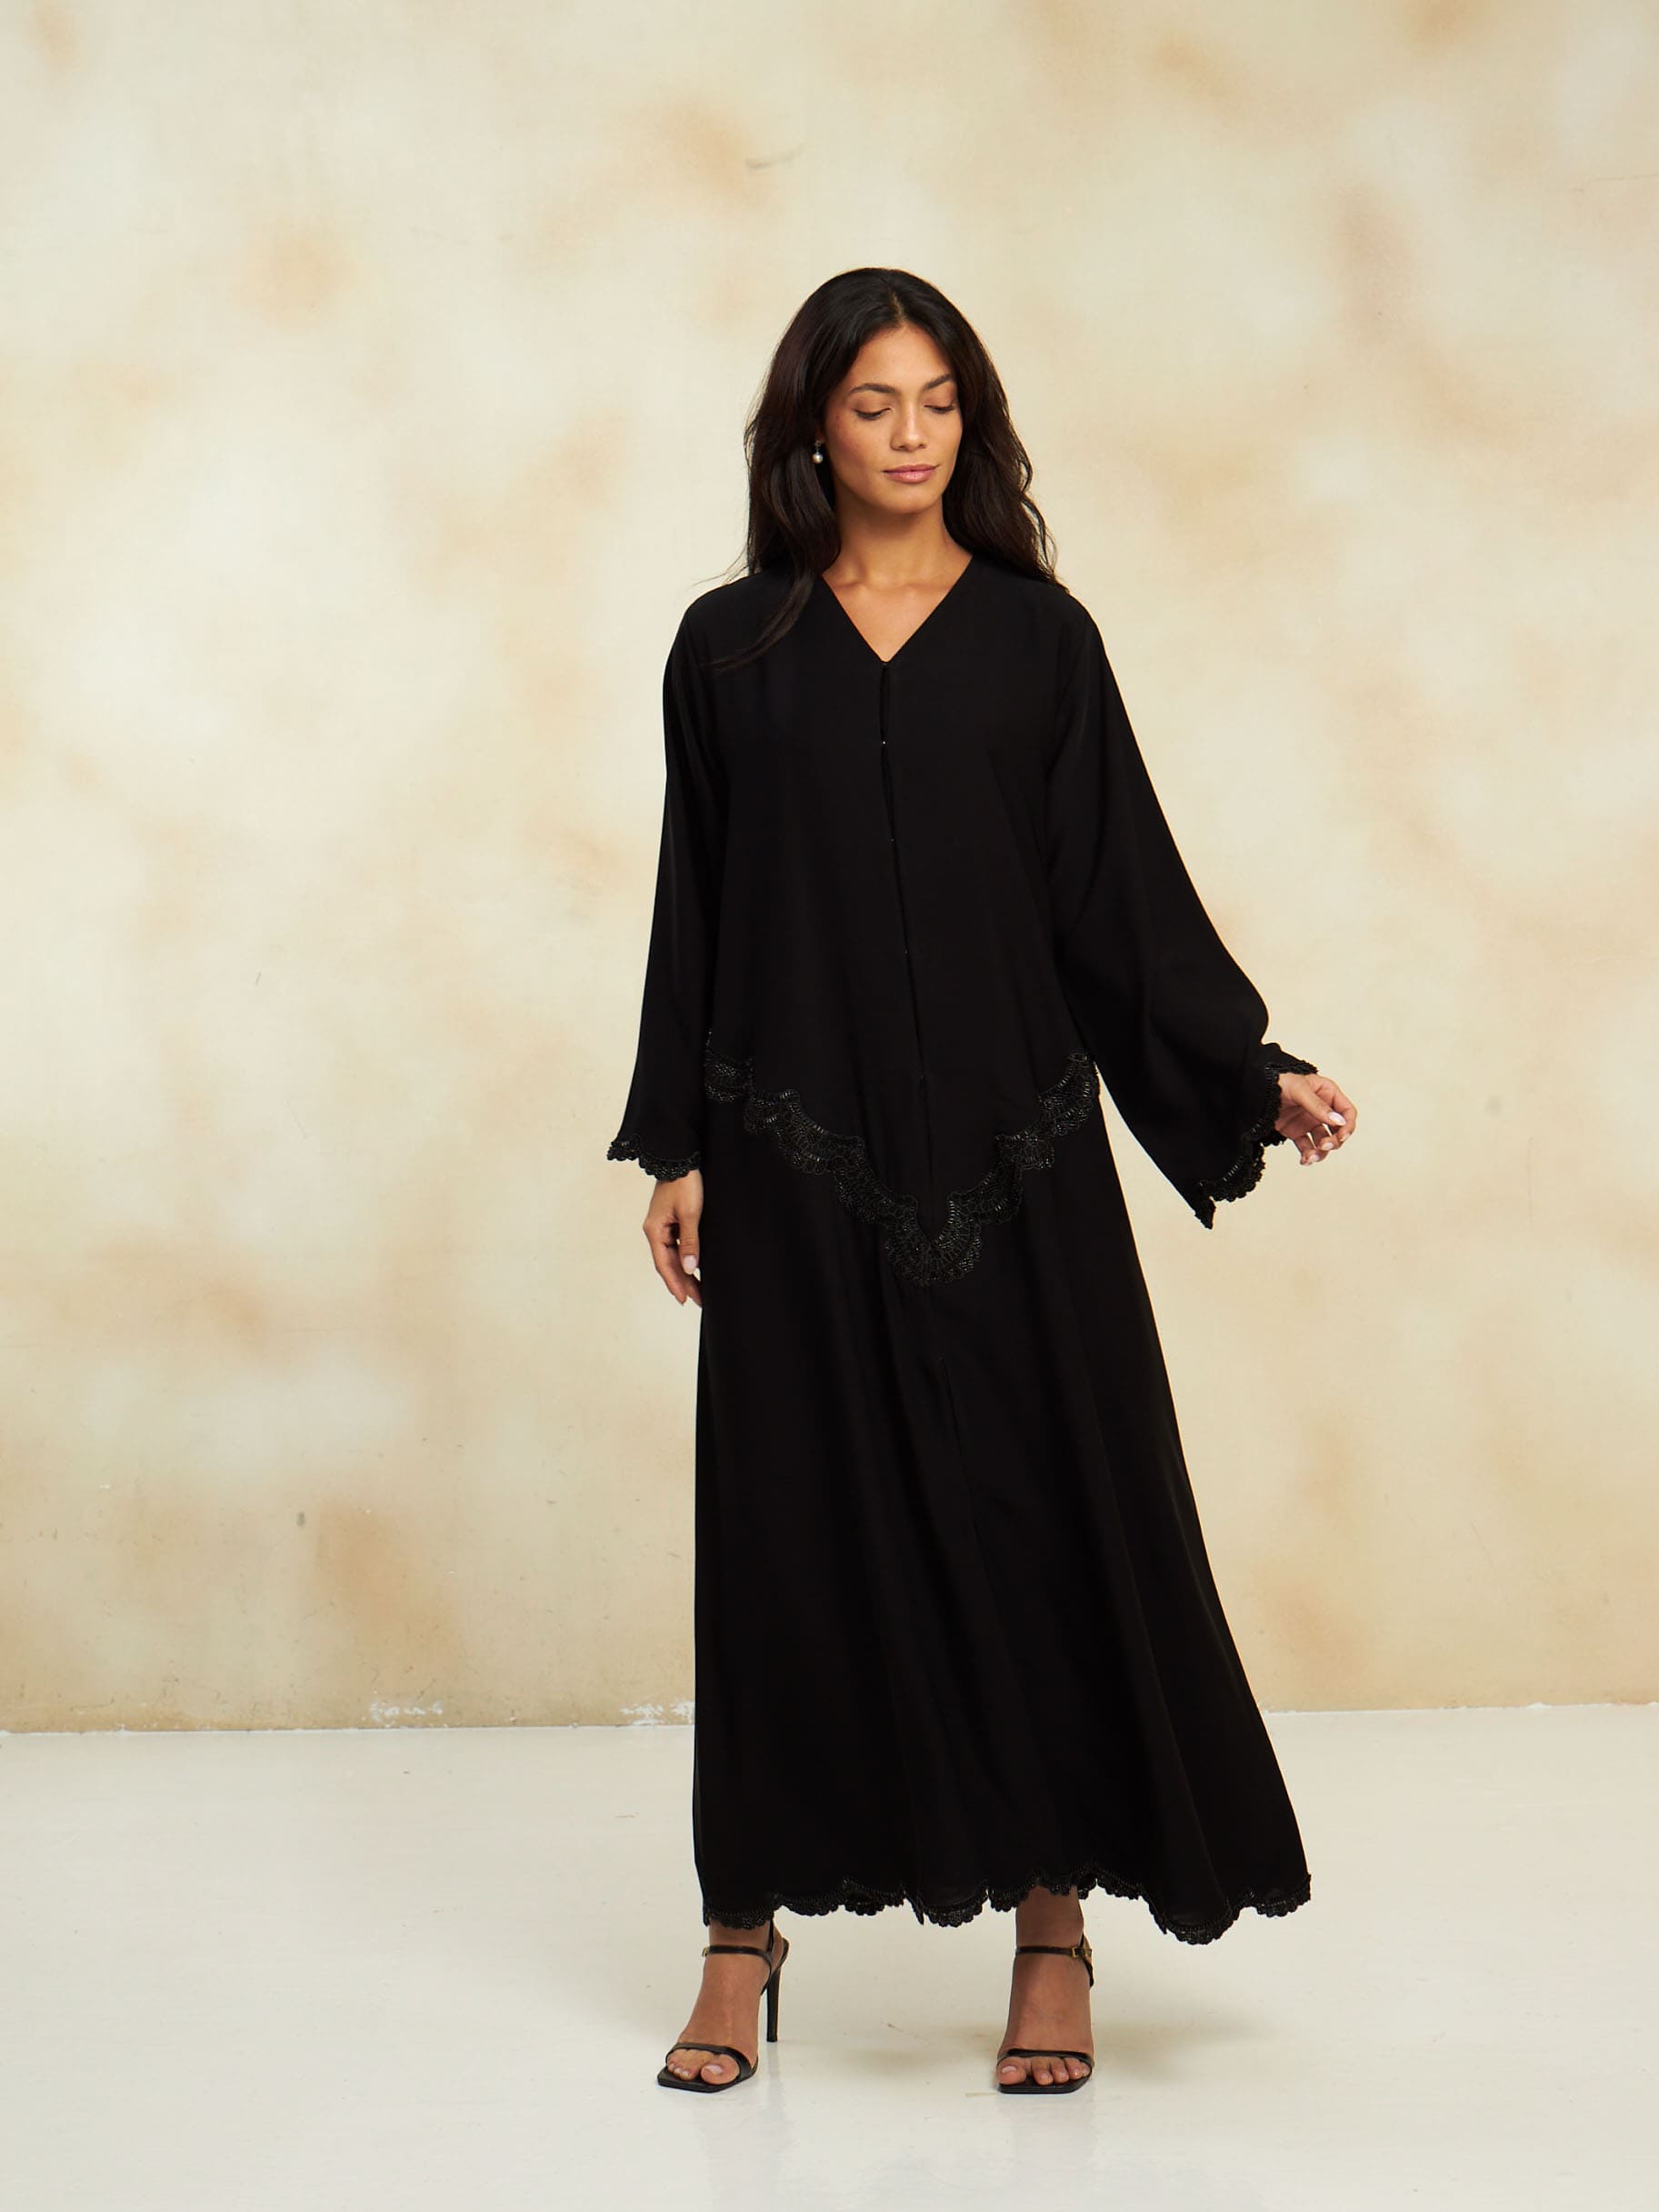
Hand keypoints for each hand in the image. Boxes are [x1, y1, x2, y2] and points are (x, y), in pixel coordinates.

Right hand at [643, 1169, 703, 1304]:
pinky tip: (694, 1268)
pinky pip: (677, 1246)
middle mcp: (655, 1231)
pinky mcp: (671, 1221)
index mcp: (654, 1230)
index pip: (663, 1264)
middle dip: (682, 1282)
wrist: (681, 1159)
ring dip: (684, 1273)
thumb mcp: (690, 1214)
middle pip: (668, 1263)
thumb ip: (690, 1243)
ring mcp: (663, 1227)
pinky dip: (685, 1258)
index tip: (684, 1299)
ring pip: (673, 1256)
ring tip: (698, 1290)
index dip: (674, 1283)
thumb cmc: (684, 1184)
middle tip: (697, 1300)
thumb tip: (689, 1269)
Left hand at [1274, 1071, 1355, 1166]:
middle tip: (1324, 1145)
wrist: (1254, 1090)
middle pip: (1337, 1130)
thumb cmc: (1278, 1081)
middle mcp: (1322, 1109)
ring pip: (1323, 1142)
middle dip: (1334, 1141)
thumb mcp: (1300, 1090)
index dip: (1348, 1125)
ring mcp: (1309, 1122)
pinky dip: (1308, 1156)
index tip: (1341, 1136)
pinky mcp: (1297, 1132)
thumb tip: (1339, 1121)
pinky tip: (1304, 1161)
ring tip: (1311, 1157)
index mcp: (1328, 1094)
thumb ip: (1318, 1106)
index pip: (1347, 1112)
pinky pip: (1307, 1147)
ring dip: (1321, 1152)